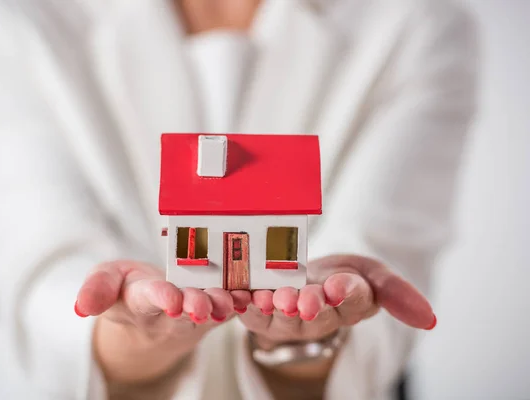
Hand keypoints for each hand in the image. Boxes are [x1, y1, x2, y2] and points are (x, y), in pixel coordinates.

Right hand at [74, 260, 250, 383]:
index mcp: (140, 302)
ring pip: (209, 311)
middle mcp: (169, 312)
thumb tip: (81, 306)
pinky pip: (229, 308)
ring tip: (229, 301)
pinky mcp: (214, 309)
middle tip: (201, 306)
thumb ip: (95, 289)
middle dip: (193, 306)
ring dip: (220, 306)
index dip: (160, 299)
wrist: (150, 305)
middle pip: (183, 311)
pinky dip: (240, 302)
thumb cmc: (126, 286)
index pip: (149, 301)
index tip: (169, 300)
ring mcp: (194, 312)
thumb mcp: (105, 281)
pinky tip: (248, 295)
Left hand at [239, 254, 434, 364]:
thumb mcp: (372, 274)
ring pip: (280, 316)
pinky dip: (243, 305)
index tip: (340, 286)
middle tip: (304, 300)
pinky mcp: (258, 312)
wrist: (303, 274)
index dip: (346, 294)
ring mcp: (285, 317)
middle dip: (309, 305)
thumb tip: (431, 320)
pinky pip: (249, 312)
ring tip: (272, 297)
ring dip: (275, 307)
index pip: (352, 301)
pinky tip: (239, 295)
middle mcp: (317, 316)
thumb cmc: (339, 276)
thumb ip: (397, 293)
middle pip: (314, 314)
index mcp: (349, 305)